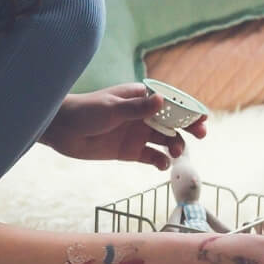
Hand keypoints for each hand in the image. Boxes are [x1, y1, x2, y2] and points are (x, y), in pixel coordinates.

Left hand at [41, 83, 206, 167]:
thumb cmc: (85, 111)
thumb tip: (161, 100)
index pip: (171, 102)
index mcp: (141, 98)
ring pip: (165, 140)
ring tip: (174, 153)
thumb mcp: (112, 108)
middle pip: (173, 122)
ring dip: (174, 146)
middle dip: (188, 128)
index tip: (201, 118)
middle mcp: (143, 115)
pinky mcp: (130, 151)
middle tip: (199, 136)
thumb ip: (137, 108)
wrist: (62, 130)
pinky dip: (160, 161)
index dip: (188, 109)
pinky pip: (151, 157)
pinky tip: (161, 165)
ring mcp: (137, 133)